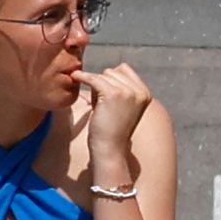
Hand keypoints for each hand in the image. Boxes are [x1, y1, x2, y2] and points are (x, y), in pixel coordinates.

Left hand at [72, 64, 153, 182]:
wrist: (110, 149)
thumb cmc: (113, 130)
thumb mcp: (126, 107)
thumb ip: (123, 90)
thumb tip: (108, 71)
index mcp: (145, 93)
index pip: (125, 70)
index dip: (111, 79)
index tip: (102, 91)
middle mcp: (139, 90)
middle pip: (114, 72)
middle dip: (103, 84)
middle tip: (101, 105)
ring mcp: (127, 91)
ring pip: (104, 76)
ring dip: (96, 87)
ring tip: (97, 106)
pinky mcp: (113, 94)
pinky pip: (94, 78)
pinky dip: (83, 76)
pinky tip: (75, 76)